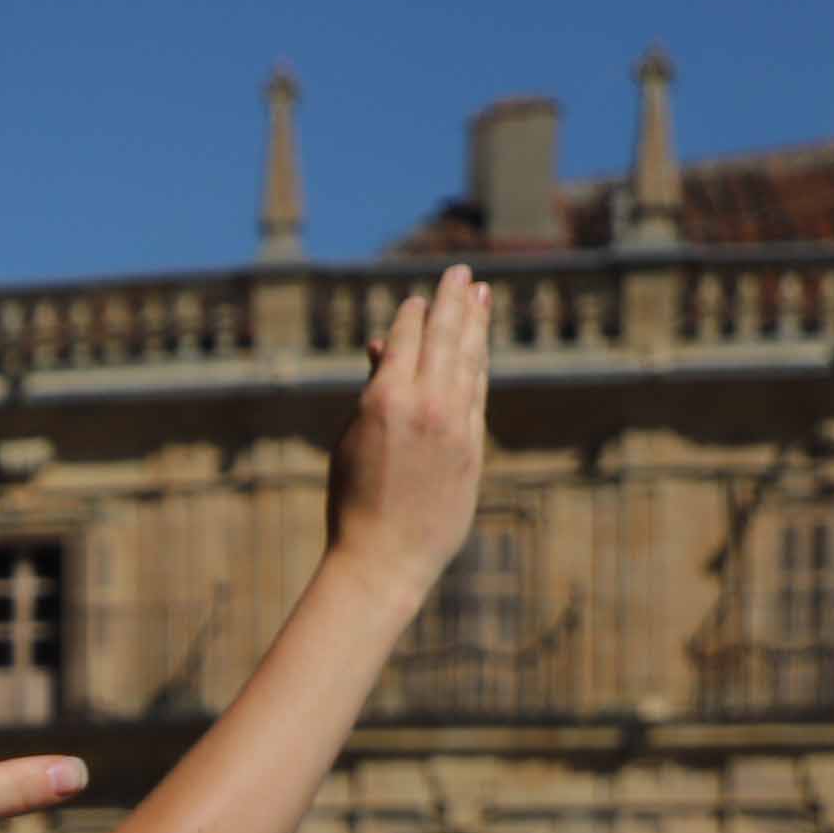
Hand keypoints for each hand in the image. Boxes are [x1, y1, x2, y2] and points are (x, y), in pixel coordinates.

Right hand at [324, 263, 489, 589]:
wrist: (383, 559)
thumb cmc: (353, 501)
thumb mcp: (351, 439)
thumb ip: (373, 391)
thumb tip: (384, 349)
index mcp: (384, 400)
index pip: (406, 340)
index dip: (413, 316)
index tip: (419, 297)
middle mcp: (425, 405)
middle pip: (445, 338)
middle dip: (454, 302)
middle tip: (462, 273)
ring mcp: (455, 425)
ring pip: (470, 361)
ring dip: (476, 325)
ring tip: (481, 295)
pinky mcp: (474, 447)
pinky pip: (478, 392)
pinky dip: (479, 364)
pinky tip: (481, 347)